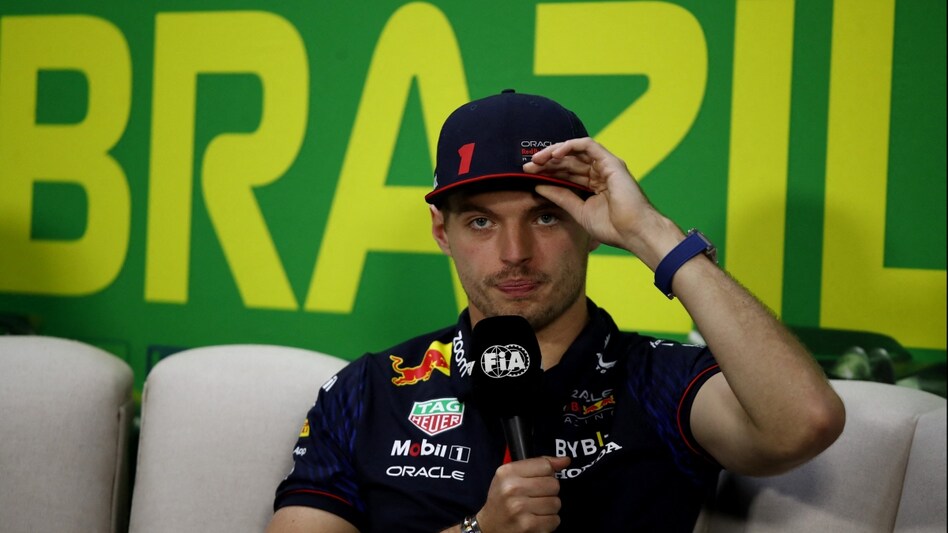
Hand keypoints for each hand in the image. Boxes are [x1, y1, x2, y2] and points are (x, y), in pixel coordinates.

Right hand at [475, 456, 569, 532]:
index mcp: (508, 472)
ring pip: (556, 503)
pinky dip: (549, 521)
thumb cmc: (503, 499)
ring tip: (535, 508)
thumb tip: (565, 460)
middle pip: (553, 484)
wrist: (489, 527)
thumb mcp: (512, 476)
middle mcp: (512, 488)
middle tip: (536, 496)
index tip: (540, 479)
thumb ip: (538, 464)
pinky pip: (555, 520)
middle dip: (549, 491)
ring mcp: (520, 508)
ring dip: (549, 507)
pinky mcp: (528, 526)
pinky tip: (536, 519)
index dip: (547, 473)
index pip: (545, 465)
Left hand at [524, 137, 680, 268]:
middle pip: (568, 160)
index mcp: (593, 185)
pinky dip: (570, 146)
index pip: (566, 172)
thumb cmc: (613, 227)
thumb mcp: (578, 210)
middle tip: (528, 166)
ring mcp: (606, 166)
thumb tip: (539, 186)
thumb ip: (560, 196)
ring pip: (575, 150)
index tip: (529, 174)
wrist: (634, 232)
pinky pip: (588, 145)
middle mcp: (600, 172)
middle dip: (546, 162)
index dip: (547, 171)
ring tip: (537, 160)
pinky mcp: (611, 162)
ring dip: (554, 152)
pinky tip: (554, 154)